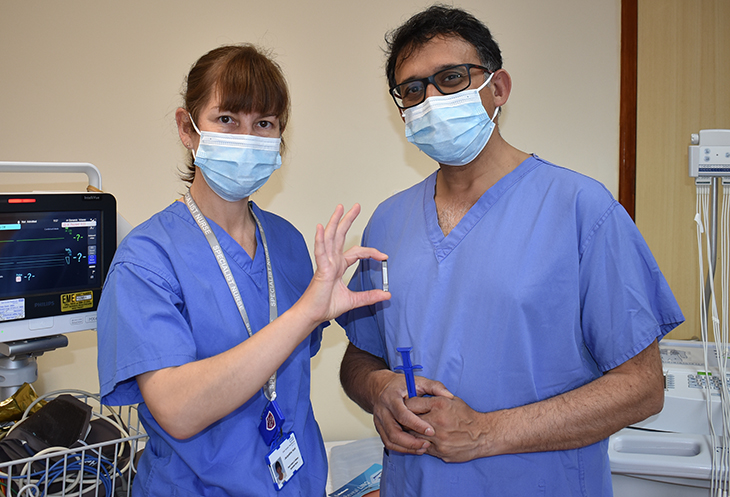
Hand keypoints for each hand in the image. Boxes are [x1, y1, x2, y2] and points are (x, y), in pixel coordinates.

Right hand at [299, 204, 389, 323]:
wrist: (313, 315)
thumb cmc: (325, 306)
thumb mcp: (353, 300)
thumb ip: (369, 296)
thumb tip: (387, 294)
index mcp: (338, 266)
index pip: (356, 252)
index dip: (371, 252)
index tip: (383, 256)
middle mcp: (332, 261)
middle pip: (340, 236)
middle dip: (347, 220)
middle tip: (356, 206)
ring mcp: (325, 264)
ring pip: (330, 238)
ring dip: (335, 222)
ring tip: (340, 208)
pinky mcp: (320, 270)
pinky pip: (320, 252)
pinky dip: (320, 239)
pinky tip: (322, 227)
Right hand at [370, 370, 453, 454]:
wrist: (381, 387)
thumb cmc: (401, 385)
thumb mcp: (418, 381)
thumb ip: (434, 386)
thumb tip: (448, 396)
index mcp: (391, 397)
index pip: (402, 414)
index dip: (416, 424)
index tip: (431, 431)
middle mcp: (383, 410)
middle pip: (393, 431)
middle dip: (411, 441)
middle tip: (427, 444)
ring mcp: (379, 420)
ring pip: (390, 440)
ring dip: (406, 447)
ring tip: (423, 448)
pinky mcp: (379, 428)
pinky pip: (388, 443)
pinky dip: (401, 449)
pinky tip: (414, 449)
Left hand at [406, 395, 492, 462]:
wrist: (483, 435)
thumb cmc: (466, 415)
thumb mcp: (451, 400)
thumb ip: (434, 397)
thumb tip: (415, 397)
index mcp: (439, 405)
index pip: (412, 404)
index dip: (406, 405)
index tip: (404, 405)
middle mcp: (437, 422)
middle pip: (409, 421)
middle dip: (405, 420)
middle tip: (402, 419)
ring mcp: (438, 439)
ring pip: (414, 436)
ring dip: (410, 433)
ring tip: (410, 429)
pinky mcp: (440, 451)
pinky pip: (423, 447)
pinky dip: (420, 443)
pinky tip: (421, 439)